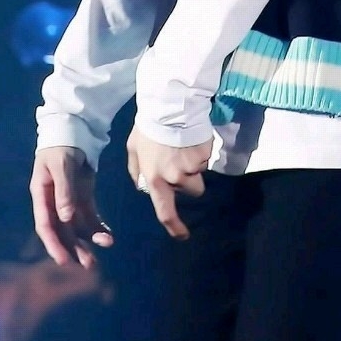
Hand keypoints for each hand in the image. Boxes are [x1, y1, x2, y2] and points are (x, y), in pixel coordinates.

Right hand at [29, 146, 112, 267]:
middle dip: (74, 248)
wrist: (73, 130)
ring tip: (105, 247)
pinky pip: (90, 216)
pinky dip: (98, 226)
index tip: (64, 260)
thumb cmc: (61, 145)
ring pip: (77, 226)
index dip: (54, 244)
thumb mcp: (61, 164)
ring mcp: (69, 200)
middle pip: (62, 230)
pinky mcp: (82, 196)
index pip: (46, 225)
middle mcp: (53, 202)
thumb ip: (63, 190)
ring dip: (89, 239)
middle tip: (89, 264)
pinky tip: (108, 235)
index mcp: (41, 195)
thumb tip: (66, 218)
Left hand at [126, 125, 212, 240]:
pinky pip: (206, 158)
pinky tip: (192, 138)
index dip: (175, 227)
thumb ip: (136, 169)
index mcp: (156, 179)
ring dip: (195, 166)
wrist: (169, 105)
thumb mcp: (133, 148)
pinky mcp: (205, 154)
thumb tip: (140, 184)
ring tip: (186, 147)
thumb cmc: (148, 128)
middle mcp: (176, 177)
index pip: (165, 211)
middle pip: (192, 190)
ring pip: (200, 175)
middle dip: (189, 179)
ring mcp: (193, 166)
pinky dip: (201, 151)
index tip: (183, 235)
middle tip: (180, 160)